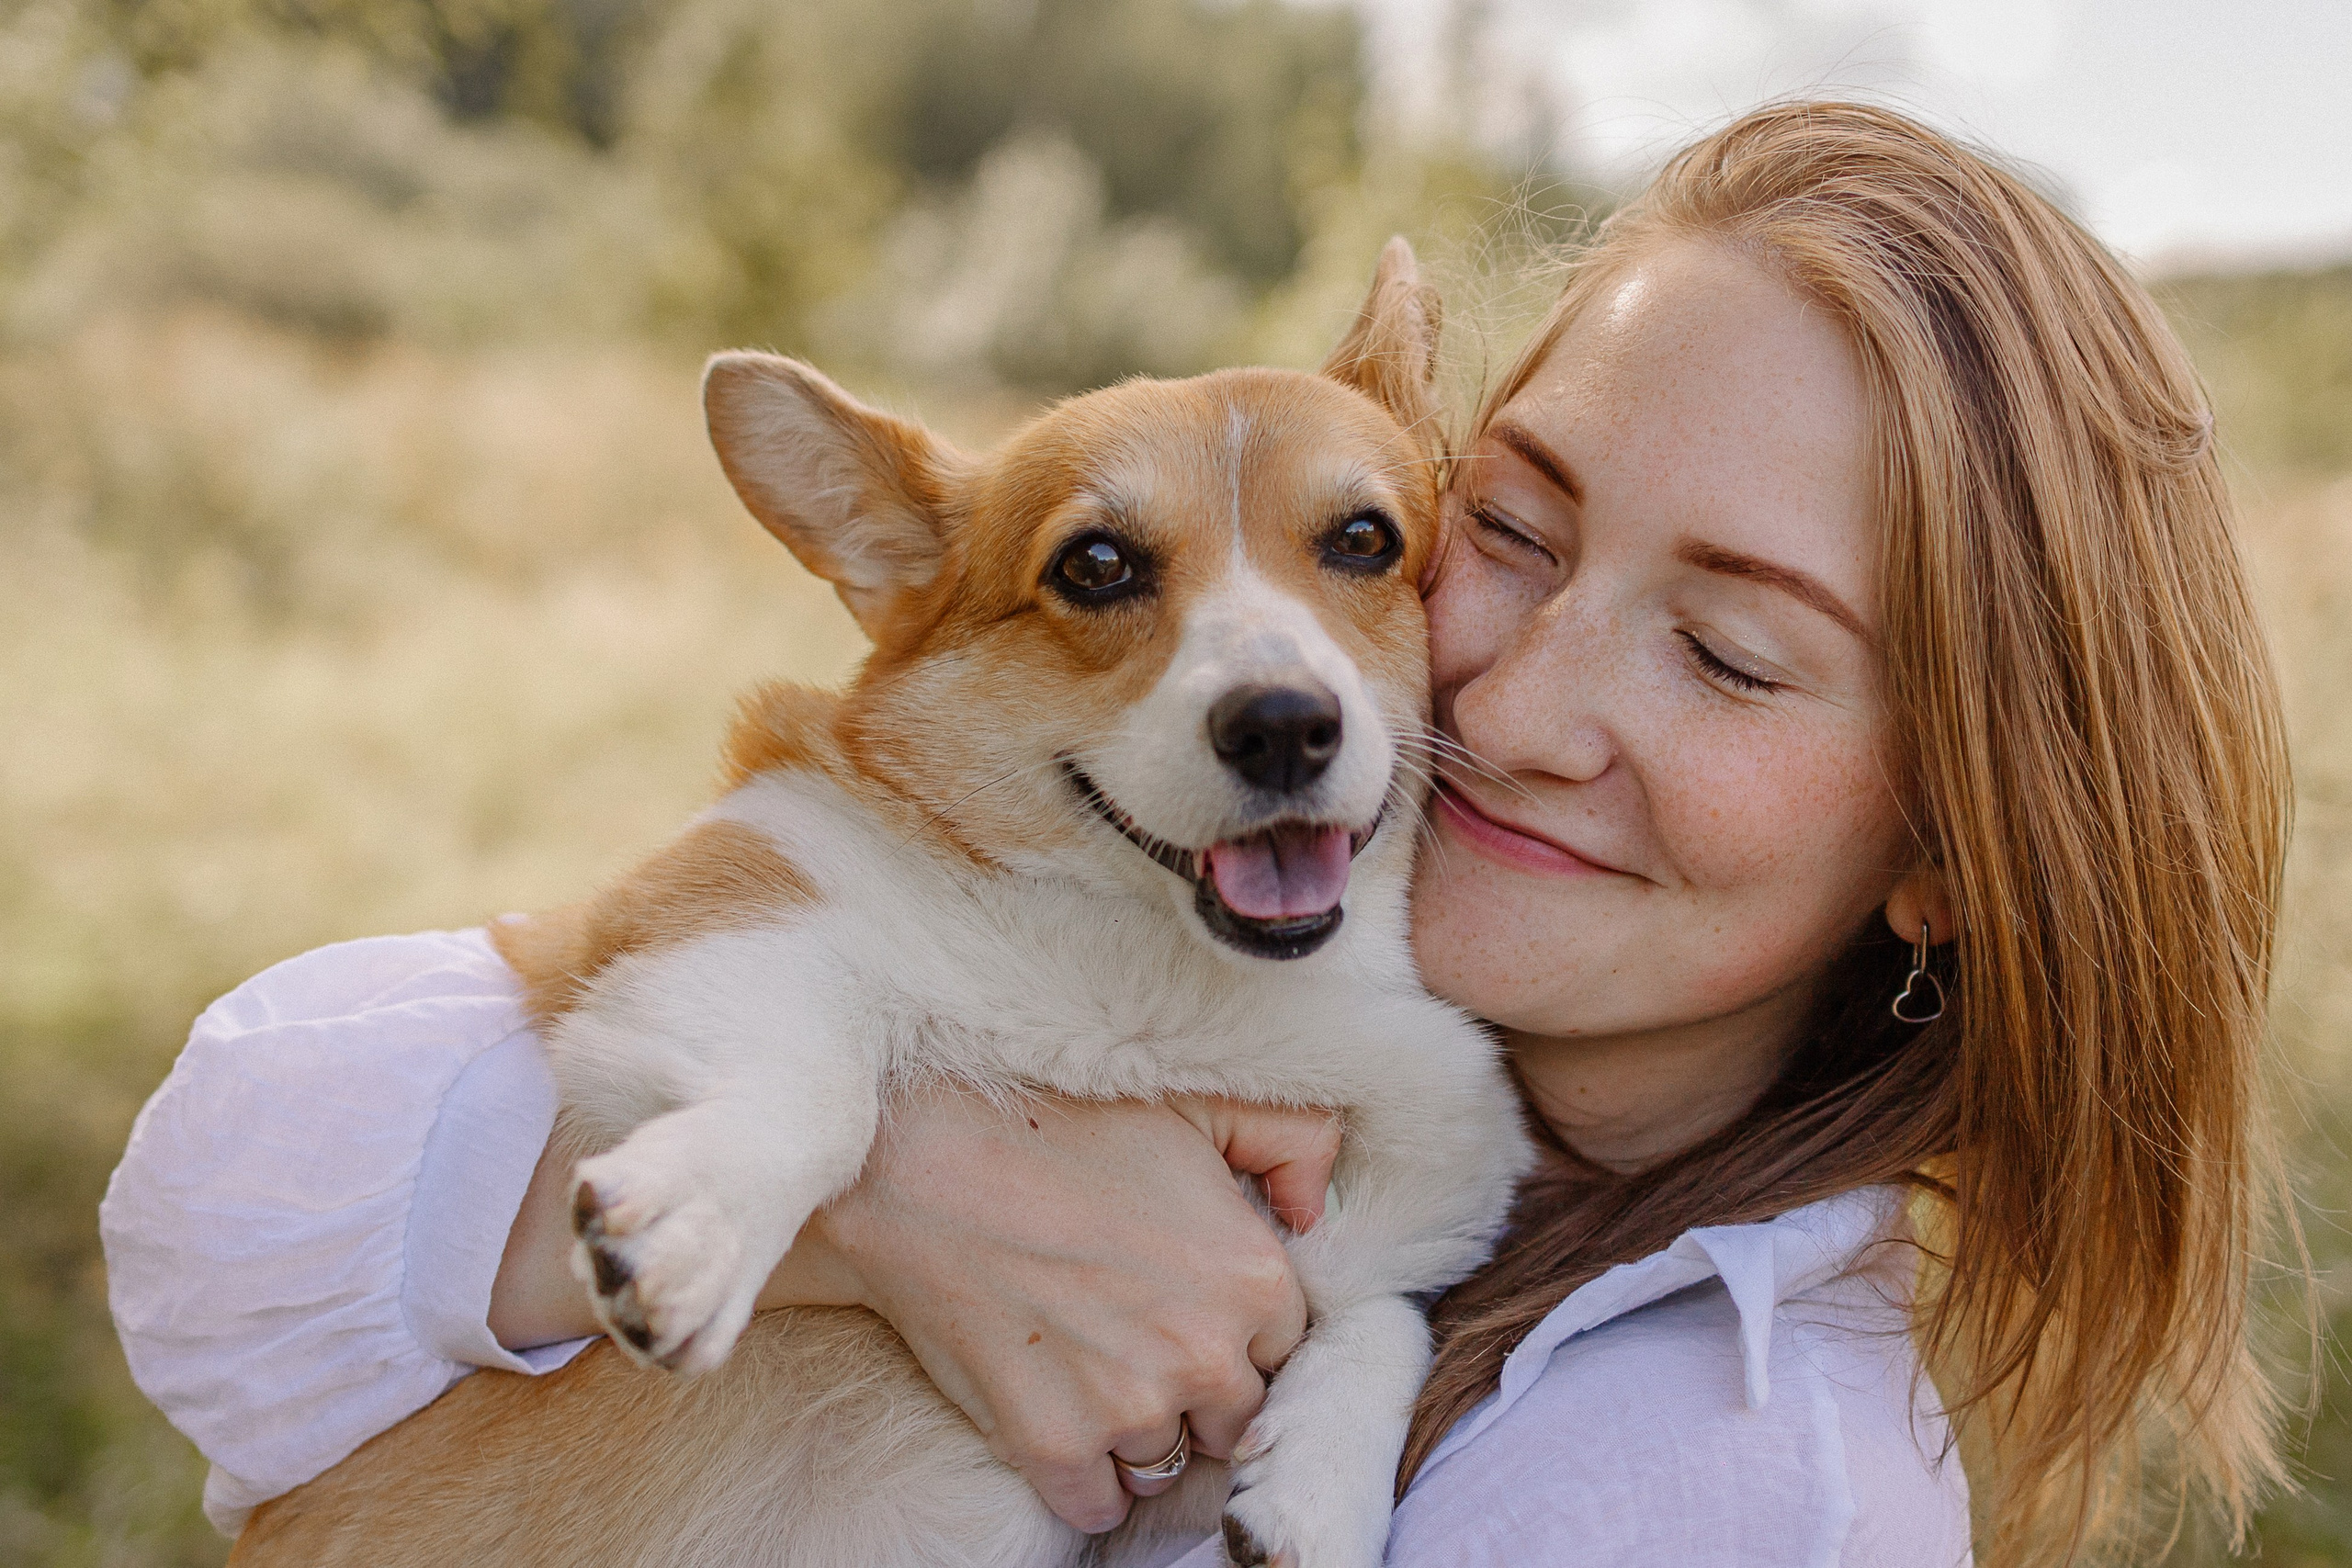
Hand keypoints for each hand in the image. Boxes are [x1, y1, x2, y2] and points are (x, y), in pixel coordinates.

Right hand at [490, 1084, 1340, 1534]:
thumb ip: (1292, 1139)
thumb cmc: (1057, 1124)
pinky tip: (1061, 1424)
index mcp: (1257, 1280)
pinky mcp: (1053, 1448)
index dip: (1233, 1324)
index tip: (1187, 1302)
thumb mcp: (1199, 1104)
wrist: (922, 1162)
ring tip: (1093, 1372)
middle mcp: (1208, 1357)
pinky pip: (1097, 1507)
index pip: (1282, 1344)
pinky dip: (1083, 1482)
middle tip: (1136, 1337)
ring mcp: (1130, 1410)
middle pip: (1233, 1415)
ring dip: (1140, 1433)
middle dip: (1195, 1384)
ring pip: (1167, 1462)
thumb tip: (1314, 1207)